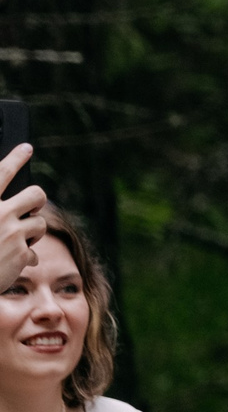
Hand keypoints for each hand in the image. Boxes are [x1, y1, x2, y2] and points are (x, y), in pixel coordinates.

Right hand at [0, 145, 44, 288]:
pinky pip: (33, 252)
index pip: (1, 172)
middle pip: (36, 195)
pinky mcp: (21, 254)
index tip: (26, 148)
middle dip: (37, 201)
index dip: (15, 158)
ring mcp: (12, 234)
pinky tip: (11, 264)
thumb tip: (8, 206)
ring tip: (14, 241)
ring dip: (31, 233)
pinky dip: (24, 258)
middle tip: (31, 209)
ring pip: (39, 223)